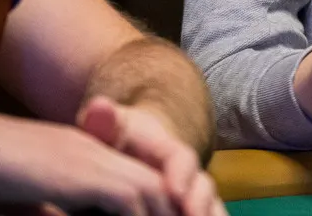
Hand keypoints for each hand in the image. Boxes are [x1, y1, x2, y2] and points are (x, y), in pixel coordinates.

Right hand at [0, 106, 178, 215]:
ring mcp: (94, 158)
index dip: (165, 208)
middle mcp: (102, 154)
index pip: (146, 183)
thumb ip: (57, 212)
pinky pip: (129, 197)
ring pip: (153, 191)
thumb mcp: (32, 202)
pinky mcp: (82, 171)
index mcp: (94, 158)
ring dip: (168, 214)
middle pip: (160, 186)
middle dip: (180, 212)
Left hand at [77, 95, 225, 215]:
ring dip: (212, 214)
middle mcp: (187, 171)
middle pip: (203, 186)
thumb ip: (103, 122)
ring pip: (211, 205)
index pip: (181, 159)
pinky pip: (208, 214)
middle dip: (200, 204)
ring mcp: (192, 192)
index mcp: (167, 150)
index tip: (175, 192)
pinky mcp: (189, 208)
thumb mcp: (108, 128)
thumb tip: (99, 106)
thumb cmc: (118, 139)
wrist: (134, 147)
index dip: (181, 175)